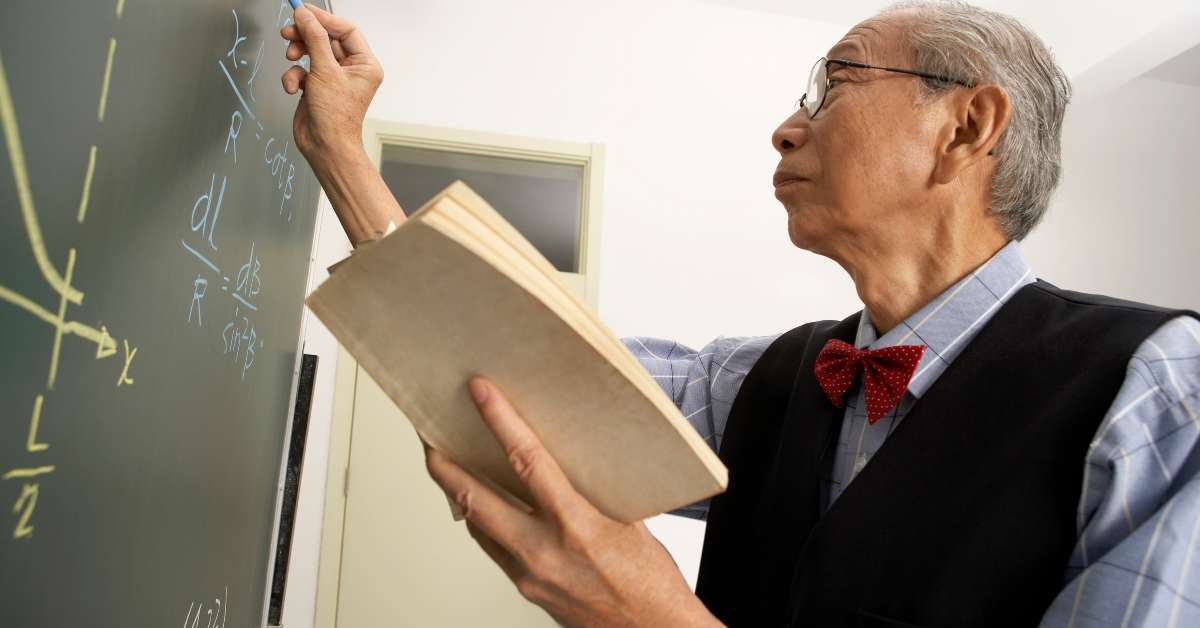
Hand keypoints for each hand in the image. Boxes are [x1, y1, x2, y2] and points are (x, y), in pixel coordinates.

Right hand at [280, 4, 402, 244]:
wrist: (325, 147)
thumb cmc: (335, 118)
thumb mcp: (325, 71)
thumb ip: (314, 39)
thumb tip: (305, 15)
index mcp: (364, 64)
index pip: (346, 30)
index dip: (323, 19)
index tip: (302, 11)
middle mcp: (351, 70)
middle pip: (326, 38)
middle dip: (306, 35)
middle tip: (288, 31)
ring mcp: (333, 78)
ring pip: (311, 52)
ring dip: (298, 54)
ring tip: (291, 59)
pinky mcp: (317, 87)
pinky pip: (302, 70)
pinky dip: (293, 76)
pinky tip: (293, 88)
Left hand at [424, 377, 723, 627]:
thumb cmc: (652, 583)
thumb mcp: (628, 522)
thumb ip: (593, 489)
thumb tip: (565, 454)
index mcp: (576, 527)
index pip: (526, 462)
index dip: (500, 422)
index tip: (480, 393)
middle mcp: (544, 552)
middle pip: (474, 498)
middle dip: (443, 463)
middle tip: (428, 434)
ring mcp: (529, 575)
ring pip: (476, 524)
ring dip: (458, 492)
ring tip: (448, 463)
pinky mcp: (526, 590)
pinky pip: (492, 547)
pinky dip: (482, 521)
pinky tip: (483, 504)